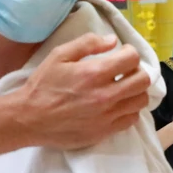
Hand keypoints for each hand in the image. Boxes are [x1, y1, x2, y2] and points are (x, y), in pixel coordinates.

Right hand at [15, 33, 149, 149]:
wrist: (28, 119)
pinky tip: (117, 104)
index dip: (130, 52)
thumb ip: (87, 43)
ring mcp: (107, 116)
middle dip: (137, 70)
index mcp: (94, 73)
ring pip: (140, 101)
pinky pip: (131, 119)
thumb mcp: (59, 55)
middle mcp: (105, 95)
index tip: (123, 53)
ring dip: (135, 91)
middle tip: (125, 71)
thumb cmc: (42, 85)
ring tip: (123, 88)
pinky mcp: (105, 131)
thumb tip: (112, 41)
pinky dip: (129, 109)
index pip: (132, 59)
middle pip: (143, 80)